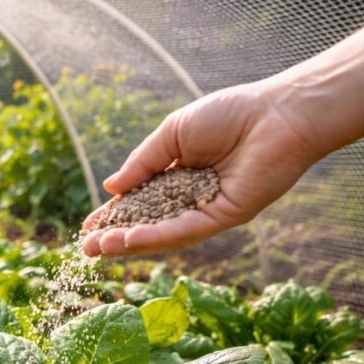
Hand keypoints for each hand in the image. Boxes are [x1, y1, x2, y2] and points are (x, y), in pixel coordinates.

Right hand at [81, 80, 325, 256]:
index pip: (137, 202)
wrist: (277, 113)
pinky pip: (186, 230)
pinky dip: (158, 237)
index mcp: (176, 175)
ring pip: (164, 233)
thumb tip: (111, 187)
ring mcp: (207, 210)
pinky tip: (131, 239)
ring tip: (101, 248)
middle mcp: (190, 198)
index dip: (112, 215)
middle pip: (147, 224)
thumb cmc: (229, 115)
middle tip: (86, 250)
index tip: (86, 228)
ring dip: (131, 243)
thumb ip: (143, 162)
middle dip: (115, 238)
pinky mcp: (225, 216)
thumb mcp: (172, 134)